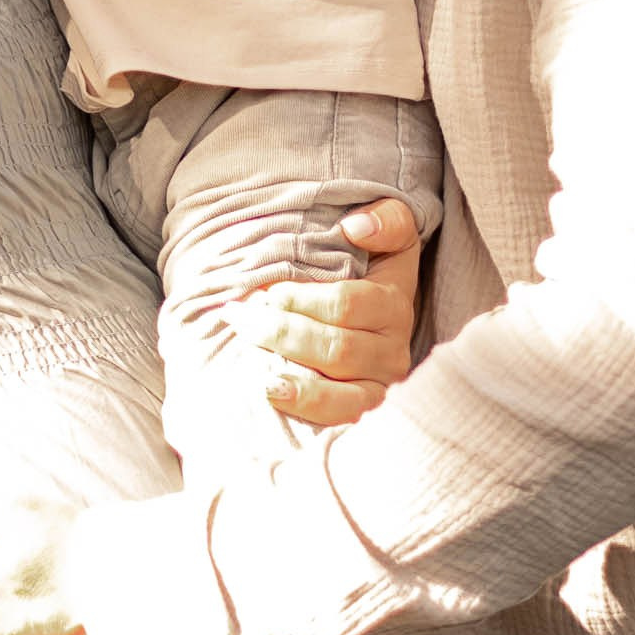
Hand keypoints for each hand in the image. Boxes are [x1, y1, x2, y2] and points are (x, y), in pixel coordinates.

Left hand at [254, 194, 421, 426]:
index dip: (300, 299)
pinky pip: (342, 415)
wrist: (377, 315)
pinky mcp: (367, 407)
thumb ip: (385, 220)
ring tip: (254, 362)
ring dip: (291, 372)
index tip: (264, 293)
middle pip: (336, 346)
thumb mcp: (388, 234)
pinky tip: (273, 392)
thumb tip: (355, 227)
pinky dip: (307, 406)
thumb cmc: (370, 269)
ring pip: (339, 385)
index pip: (345, 304)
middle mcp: (393, 347)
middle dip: (281, 332)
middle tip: (239, 319)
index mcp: (394, 302)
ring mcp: (382, 383)